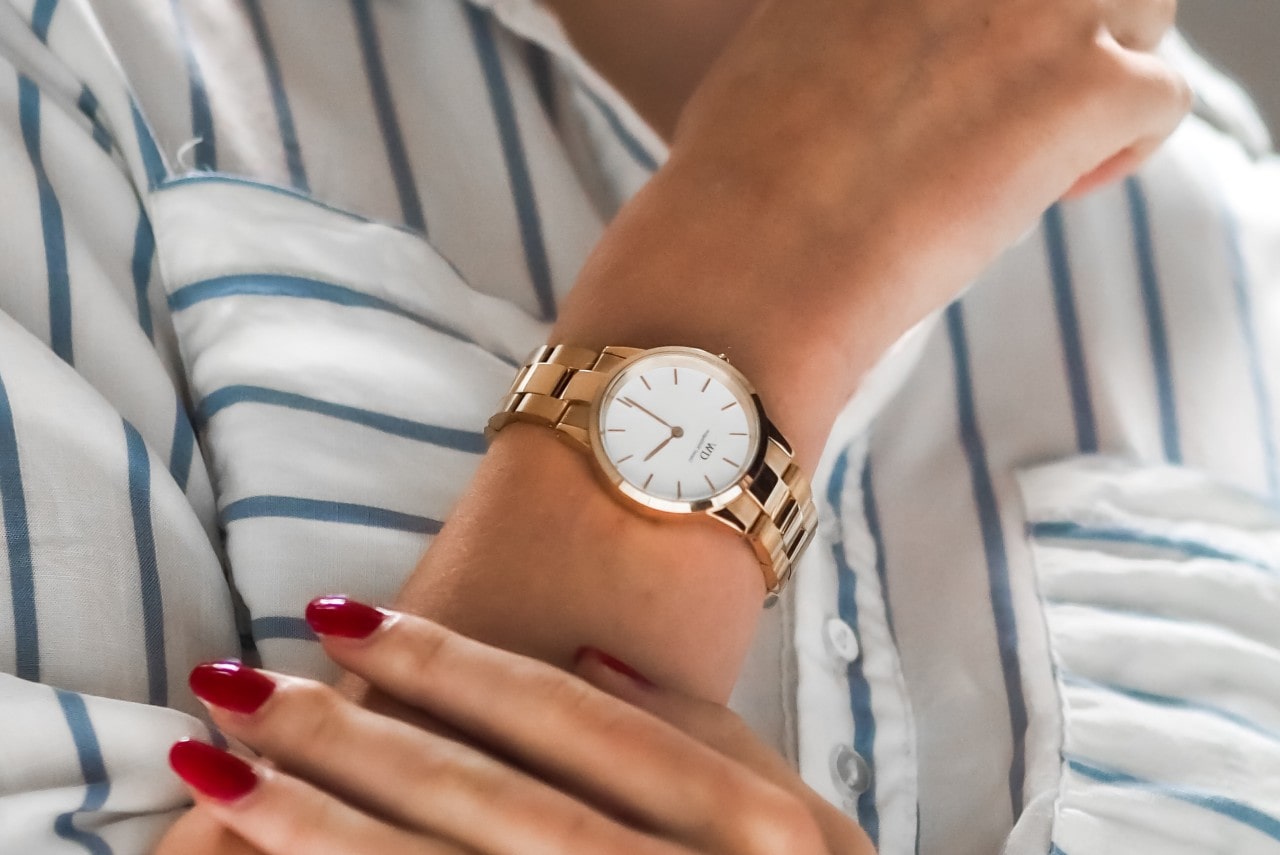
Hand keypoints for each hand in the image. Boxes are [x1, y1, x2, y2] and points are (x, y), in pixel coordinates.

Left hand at [166, 596, 873, 854]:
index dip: (445, 663)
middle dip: (346, 742)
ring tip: (215, 772)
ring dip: (313, 828)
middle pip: (481, 799)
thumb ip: (706, 738)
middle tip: (234, 684)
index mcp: (747, 826)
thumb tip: (584, 659)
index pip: (563, 721)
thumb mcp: (799, 820)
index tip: (338, 617)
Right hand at [670, 0, 1187, 319]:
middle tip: (1009, 111)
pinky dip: (1119, 151)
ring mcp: (1036, 9)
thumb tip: (875, 65)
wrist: (755, 259)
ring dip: (1101, 79)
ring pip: (1138, 10)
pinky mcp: (1085, 84)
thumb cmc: (738, 187)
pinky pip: (1159, 96)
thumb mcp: (776, 57)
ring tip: (1039, 153)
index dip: (993, 24)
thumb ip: (849, 34)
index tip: (963, 79)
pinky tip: (1056, 190)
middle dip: (1059, 36)